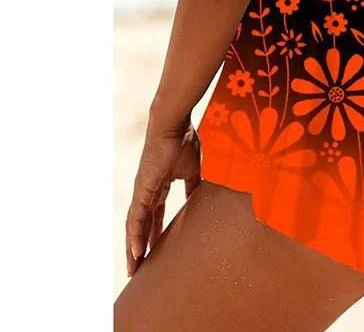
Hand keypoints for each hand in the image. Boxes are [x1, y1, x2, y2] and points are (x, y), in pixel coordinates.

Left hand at [125, 121, 200, 275]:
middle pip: (141, 226)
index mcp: (159, 187)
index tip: (154, 250)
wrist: (173, 125)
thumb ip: (193, 186)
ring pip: (135, 226)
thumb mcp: (193, 169)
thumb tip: (200, 199)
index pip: (154, 216)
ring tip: (134, 268)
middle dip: (139, 246)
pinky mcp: (142, 190)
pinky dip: (134, 236)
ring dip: (133, 248)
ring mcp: (142, 192)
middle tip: (140, 267)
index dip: (153, 233)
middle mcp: (147, 192)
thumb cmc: (183, 141)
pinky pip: (136, 218)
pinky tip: (135, 251)